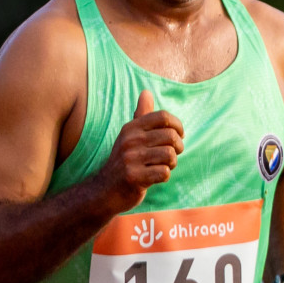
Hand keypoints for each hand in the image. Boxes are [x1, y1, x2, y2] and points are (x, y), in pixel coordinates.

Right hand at [97, 91, 184, 210]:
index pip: (163, 117)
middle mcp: (130, 141)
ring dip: (172, 163)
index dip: (178, 126)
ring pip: (170, 155)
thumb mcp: (129, 136)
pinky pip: (164, 173)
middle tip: (172, 155)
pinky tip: (155, 177)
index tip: (179, 135)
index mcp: (131, 128)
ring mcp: (131, 159)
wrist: (104, 190)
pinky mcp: (134, 177)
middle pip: (171, 136)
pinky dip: (164, 176)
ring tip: (163, 166)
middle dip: (178, 147)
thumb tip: (146, 91)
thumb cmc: (125, 160)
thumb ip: (141, 115)